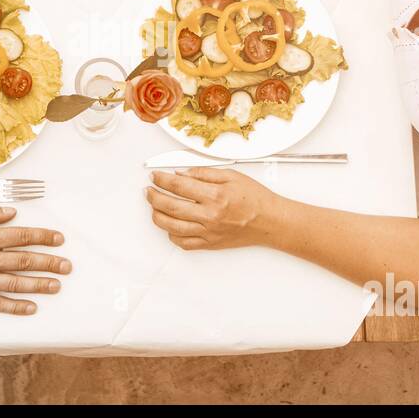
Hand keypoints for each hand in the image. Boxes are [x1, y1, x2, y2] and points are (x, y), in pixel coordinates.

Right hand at [0, 202, 70, 314]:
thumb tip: (9, 213)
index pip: (21, 236)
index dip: (43, 237)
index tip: (58, 239)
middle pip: (24, 262)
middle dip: (49, 263)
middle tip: (67, 266)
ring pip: (16, 284)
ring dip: (39, 285)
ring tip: (56, 286)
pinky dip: (15, 307)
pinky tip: (30, 308)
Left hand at [144, 168, 280, 249]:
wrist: (270, 221)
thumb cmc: (255, 198)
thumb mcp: (232, 175)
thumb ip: (204, 173)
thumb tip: (181, 174)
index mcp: (215, 196)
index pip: (178, 186)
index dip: (161, 179)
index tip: (155, 176)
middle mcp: (209, 216)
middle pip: (169, 206)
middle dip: (153, 197)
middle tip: (148, 191)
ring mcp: (208, 232)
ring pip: (171, 227)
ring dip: (157, 216)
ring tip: (154, 207)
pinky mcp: (210, 244)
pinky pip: (183, 243)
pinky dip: (172, 235)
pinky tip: (169, 226)